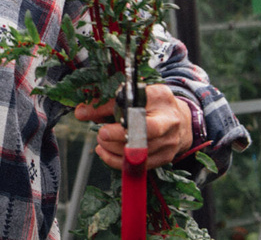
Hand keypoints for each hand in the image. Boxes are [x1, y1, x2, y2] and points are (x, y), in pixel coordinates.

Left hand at [74, 84, 192, 169]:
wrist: (179, 121)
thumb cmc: (150, 105)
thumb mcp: (132, 96)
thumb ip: (105, 104)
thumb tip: (80, 113)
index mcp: (159, 97)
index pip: (137, 104)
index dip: (118, 114)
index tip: (102, 126)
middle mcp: (168, 120)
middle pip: (143, 131)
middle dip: (117, 136)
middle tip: (101, 134)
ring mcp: (169, 141)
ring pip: (138, 151)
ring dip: (113, 148)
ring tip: (101, 141)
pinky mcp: (165, 157)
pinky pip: (138, 164)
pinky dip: (117, 160)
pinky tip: (105, 152)